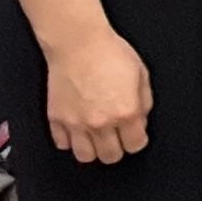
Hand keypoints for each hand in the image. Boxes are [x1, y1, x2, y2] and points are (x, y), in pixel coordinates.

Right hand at [42, 27, 152, 162]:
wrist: (79, 44)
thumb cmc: (110, 53)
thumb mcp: (141, 75)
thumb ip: (144, 103)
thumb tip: (140, 122)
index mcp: (126, 112)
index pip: (135, 146)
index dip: (137, 140)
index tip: (135, 135)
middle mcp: (101, 122)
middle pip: (110, 156)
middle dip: (117, 148)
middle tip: (117, 137)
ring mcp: (76, 123)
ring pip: (85, 157)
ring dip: (93, 150)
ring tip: (97, 138)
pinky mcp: (57, 120)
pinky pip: (63, 144)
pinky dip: (70, 141)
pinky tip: (78, 129)